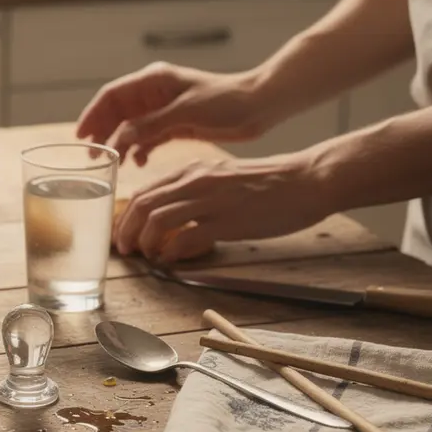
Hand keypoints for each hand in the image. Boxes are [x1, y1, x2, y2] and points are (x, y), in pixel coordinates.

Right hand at [75, 62, 275, 165]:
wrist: (260, 106)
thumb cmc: (226, 101)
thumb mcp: (184, 113)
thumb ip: (150, 125)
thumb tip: (119, 138)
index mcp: (154, 80)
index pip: (112, 95)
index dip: (93, 114)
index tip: (81, 136)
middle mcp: (156, 92)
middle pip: (118, 112)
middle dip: (103, 132)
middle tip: (92, 156)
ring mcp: (165, 109)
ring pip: (132, 127)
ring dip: (120, 143)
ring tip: (112, 163)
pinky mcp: (177, 124)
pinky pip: (149, 137)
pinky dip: (141, 149)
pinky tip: (139, 162)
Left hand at [114, 153, 332, 261]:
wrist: (307, 180)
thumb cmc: (268, 184)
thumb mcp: (222, 177)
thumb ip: (195, 191)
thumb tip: (172, 216)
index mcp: (193, 170)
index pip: (144, 192)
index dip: (127, 217)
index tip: (124, 234)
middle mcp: (196, 181)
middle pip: (143, 205)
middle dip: (127, 231)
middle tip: (125, 250)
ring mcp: (211, 200)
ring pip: (158, 220)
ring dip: (146, 242)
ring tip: (147, 256)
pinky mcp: (228, 220)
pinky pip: (186, 237)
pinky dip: (172, 251)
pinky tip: (171, 260)